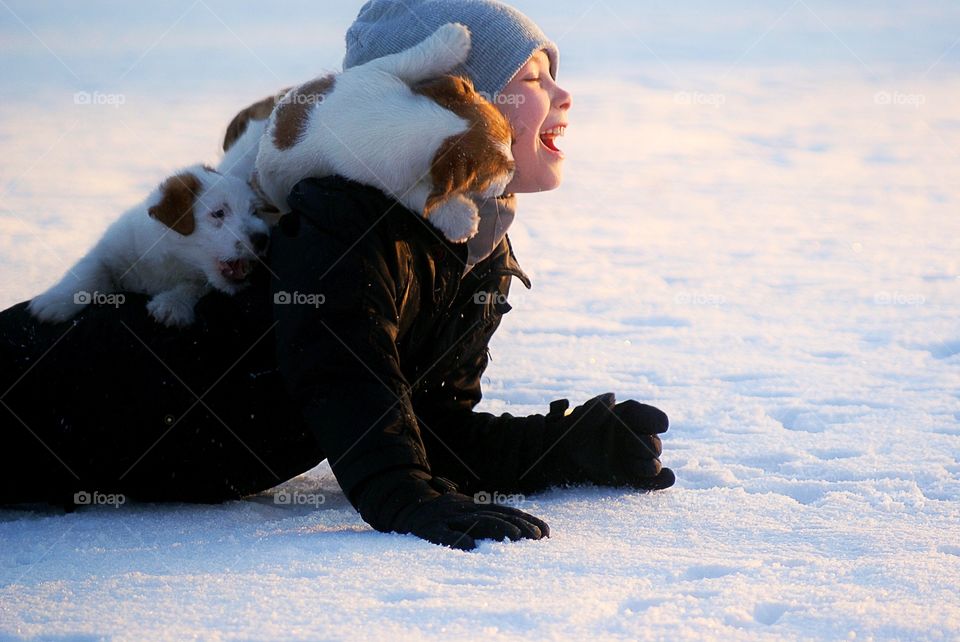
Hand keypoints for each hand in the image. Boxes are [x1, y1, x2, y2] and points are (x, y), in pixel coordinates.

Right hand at [352, 468, 548, 550]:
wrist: (402, 503)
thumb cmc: (439, 514)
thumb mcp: (464, 512)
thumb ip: (485, 519)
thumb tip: (515, 530)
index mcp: (474, 506)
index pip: (506, 511)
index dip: (527, 521)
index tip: (547, 533)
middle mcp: (464, 509)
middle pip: (496, 516)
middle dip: (519, 526)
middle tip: (538, 538)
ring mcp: (448, 517)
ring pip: (476, 522)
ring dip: (498, 529)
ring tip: (516, 538)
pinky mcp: (429, 529)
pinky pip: (443, 534)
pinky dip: (457, 539)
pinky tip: (471, 546)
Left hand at [542, 392, 674, 489]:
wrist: (554, 463)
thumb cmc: (564, 436)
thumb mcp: (575, 421)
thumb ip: (592, 409)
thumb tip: (613, 397)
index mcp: (625, 418)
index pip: (651, 417)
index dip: (653, 420)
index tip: (654, 425)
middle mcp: (632, 437)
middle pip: (654, 442)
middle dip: (646, 445)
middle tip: (630, 447)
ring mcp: (631, 459)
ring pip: (653, 462)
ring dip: (649, 464)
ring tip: (635, 466)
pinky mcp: (629, 478)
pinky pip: (651, 480)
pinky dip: (661, 480)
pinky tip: (667, 477)